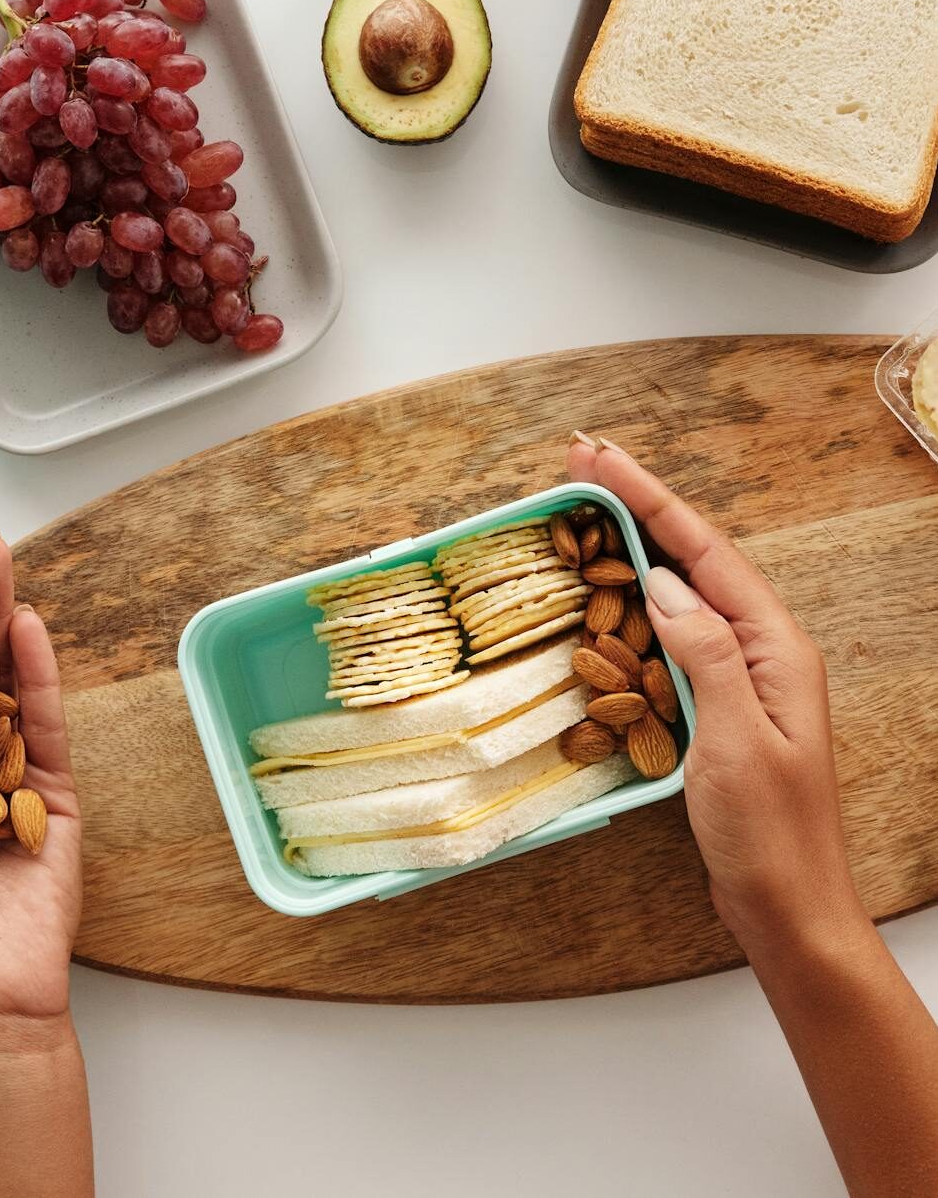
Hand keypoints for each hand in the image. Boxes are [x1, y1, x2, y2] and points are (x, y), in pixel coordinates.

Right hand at [567, 438, 863, 955]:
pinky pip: (668, 632)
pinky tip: (605, 590)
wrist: (787, 909)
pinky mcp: (713, 702)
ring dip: (631, 543)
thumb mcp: (738, 740)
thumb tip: (664, 584)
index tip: (598, 459)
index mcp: (776, 648)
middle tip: (579, 460)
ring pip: (678, 589)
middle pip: (692, 556)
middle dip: (636, 503)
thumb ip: (706, 654)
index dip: (649, 498)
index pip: (705, 552)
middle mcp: (760, 650)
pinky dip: (631, 598)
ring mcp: (737, 675)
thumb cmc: (770, 835)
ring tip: (583, 505)